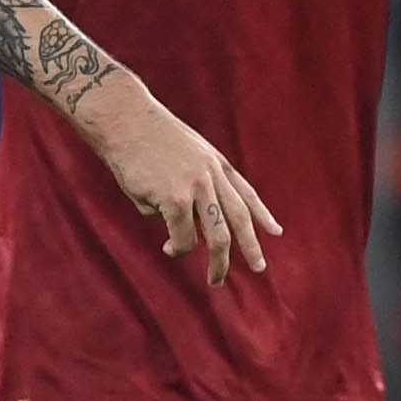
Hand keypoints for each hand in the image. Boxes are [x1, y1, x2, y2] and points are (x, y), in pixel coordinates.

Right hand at [76, 73, 279, 285]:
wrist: (124, 119)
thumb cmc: (141, 136)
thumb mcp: (179, 155)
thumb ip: (189, 186)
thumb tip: (180, 223)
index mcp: (215, 163)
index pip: (246, 193)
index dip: (262, 214)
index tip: (276, 232)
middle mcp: (211, 176)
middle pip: (239, 219)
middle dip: (251, 247)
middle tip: (259, 268)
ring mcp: (196, 187)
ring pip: (217, 237)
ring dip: (218, 263)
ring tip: (215, 281)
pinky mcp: (174, 199)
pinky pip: (181, 236)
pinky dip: (177, 247)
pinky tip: (169, 250)